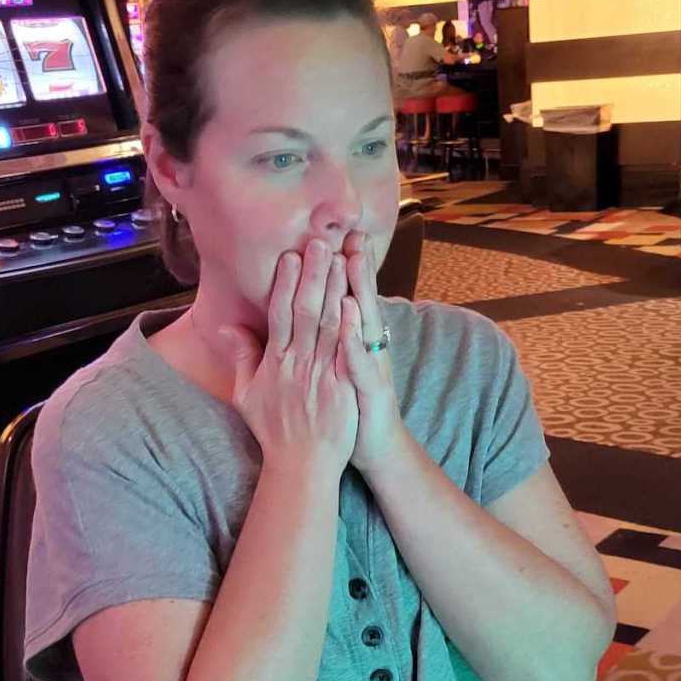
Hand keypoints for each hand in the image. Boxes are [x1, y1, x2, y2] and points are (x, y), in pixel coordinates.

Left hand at [341, 230, 406, 476]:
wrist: (375, 449)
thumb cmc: (348, 408)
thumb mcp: (330, 371)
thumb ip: (317, 343)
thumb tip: (305, 316)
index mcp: (351, 342)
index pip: (344, 298)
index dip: (339, 268)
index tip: (332, 235)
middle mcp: (365, 348)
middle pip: (358, 300)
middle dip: (355, 266)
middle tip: (350, 231)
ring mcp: (371, 366)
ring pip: (364, 322)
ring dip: (358, 290)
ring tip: (352, 258)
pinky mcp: (371, 388)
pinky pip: (361, 361)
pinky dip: (355, 338)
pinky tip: (350, 317)